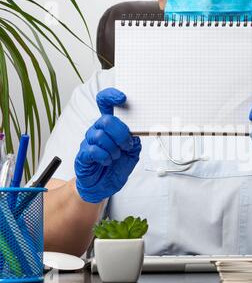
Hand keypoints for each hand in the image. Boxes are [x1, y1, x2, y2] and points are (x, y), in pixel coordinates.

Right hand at [74, 88, 141, 203]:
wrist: (102, 186)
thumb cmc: (115, 168)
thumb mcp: (131, 155)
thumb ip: (135, 143)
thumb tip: (137, 134)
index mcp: (110, 127)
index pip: (105, 103)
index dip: (111, 96)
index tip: (123, 98)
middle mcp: (98, 130)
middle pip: (106, 120)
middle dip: (121, 134)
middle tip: (126, 145)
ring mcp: (89, 141)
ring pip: (100, 136)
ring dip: (114, 149)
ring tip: (116, 157)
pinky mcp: (83, 154)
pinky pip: (93, 150)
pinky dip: (105, 157)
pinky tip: (107, 161)